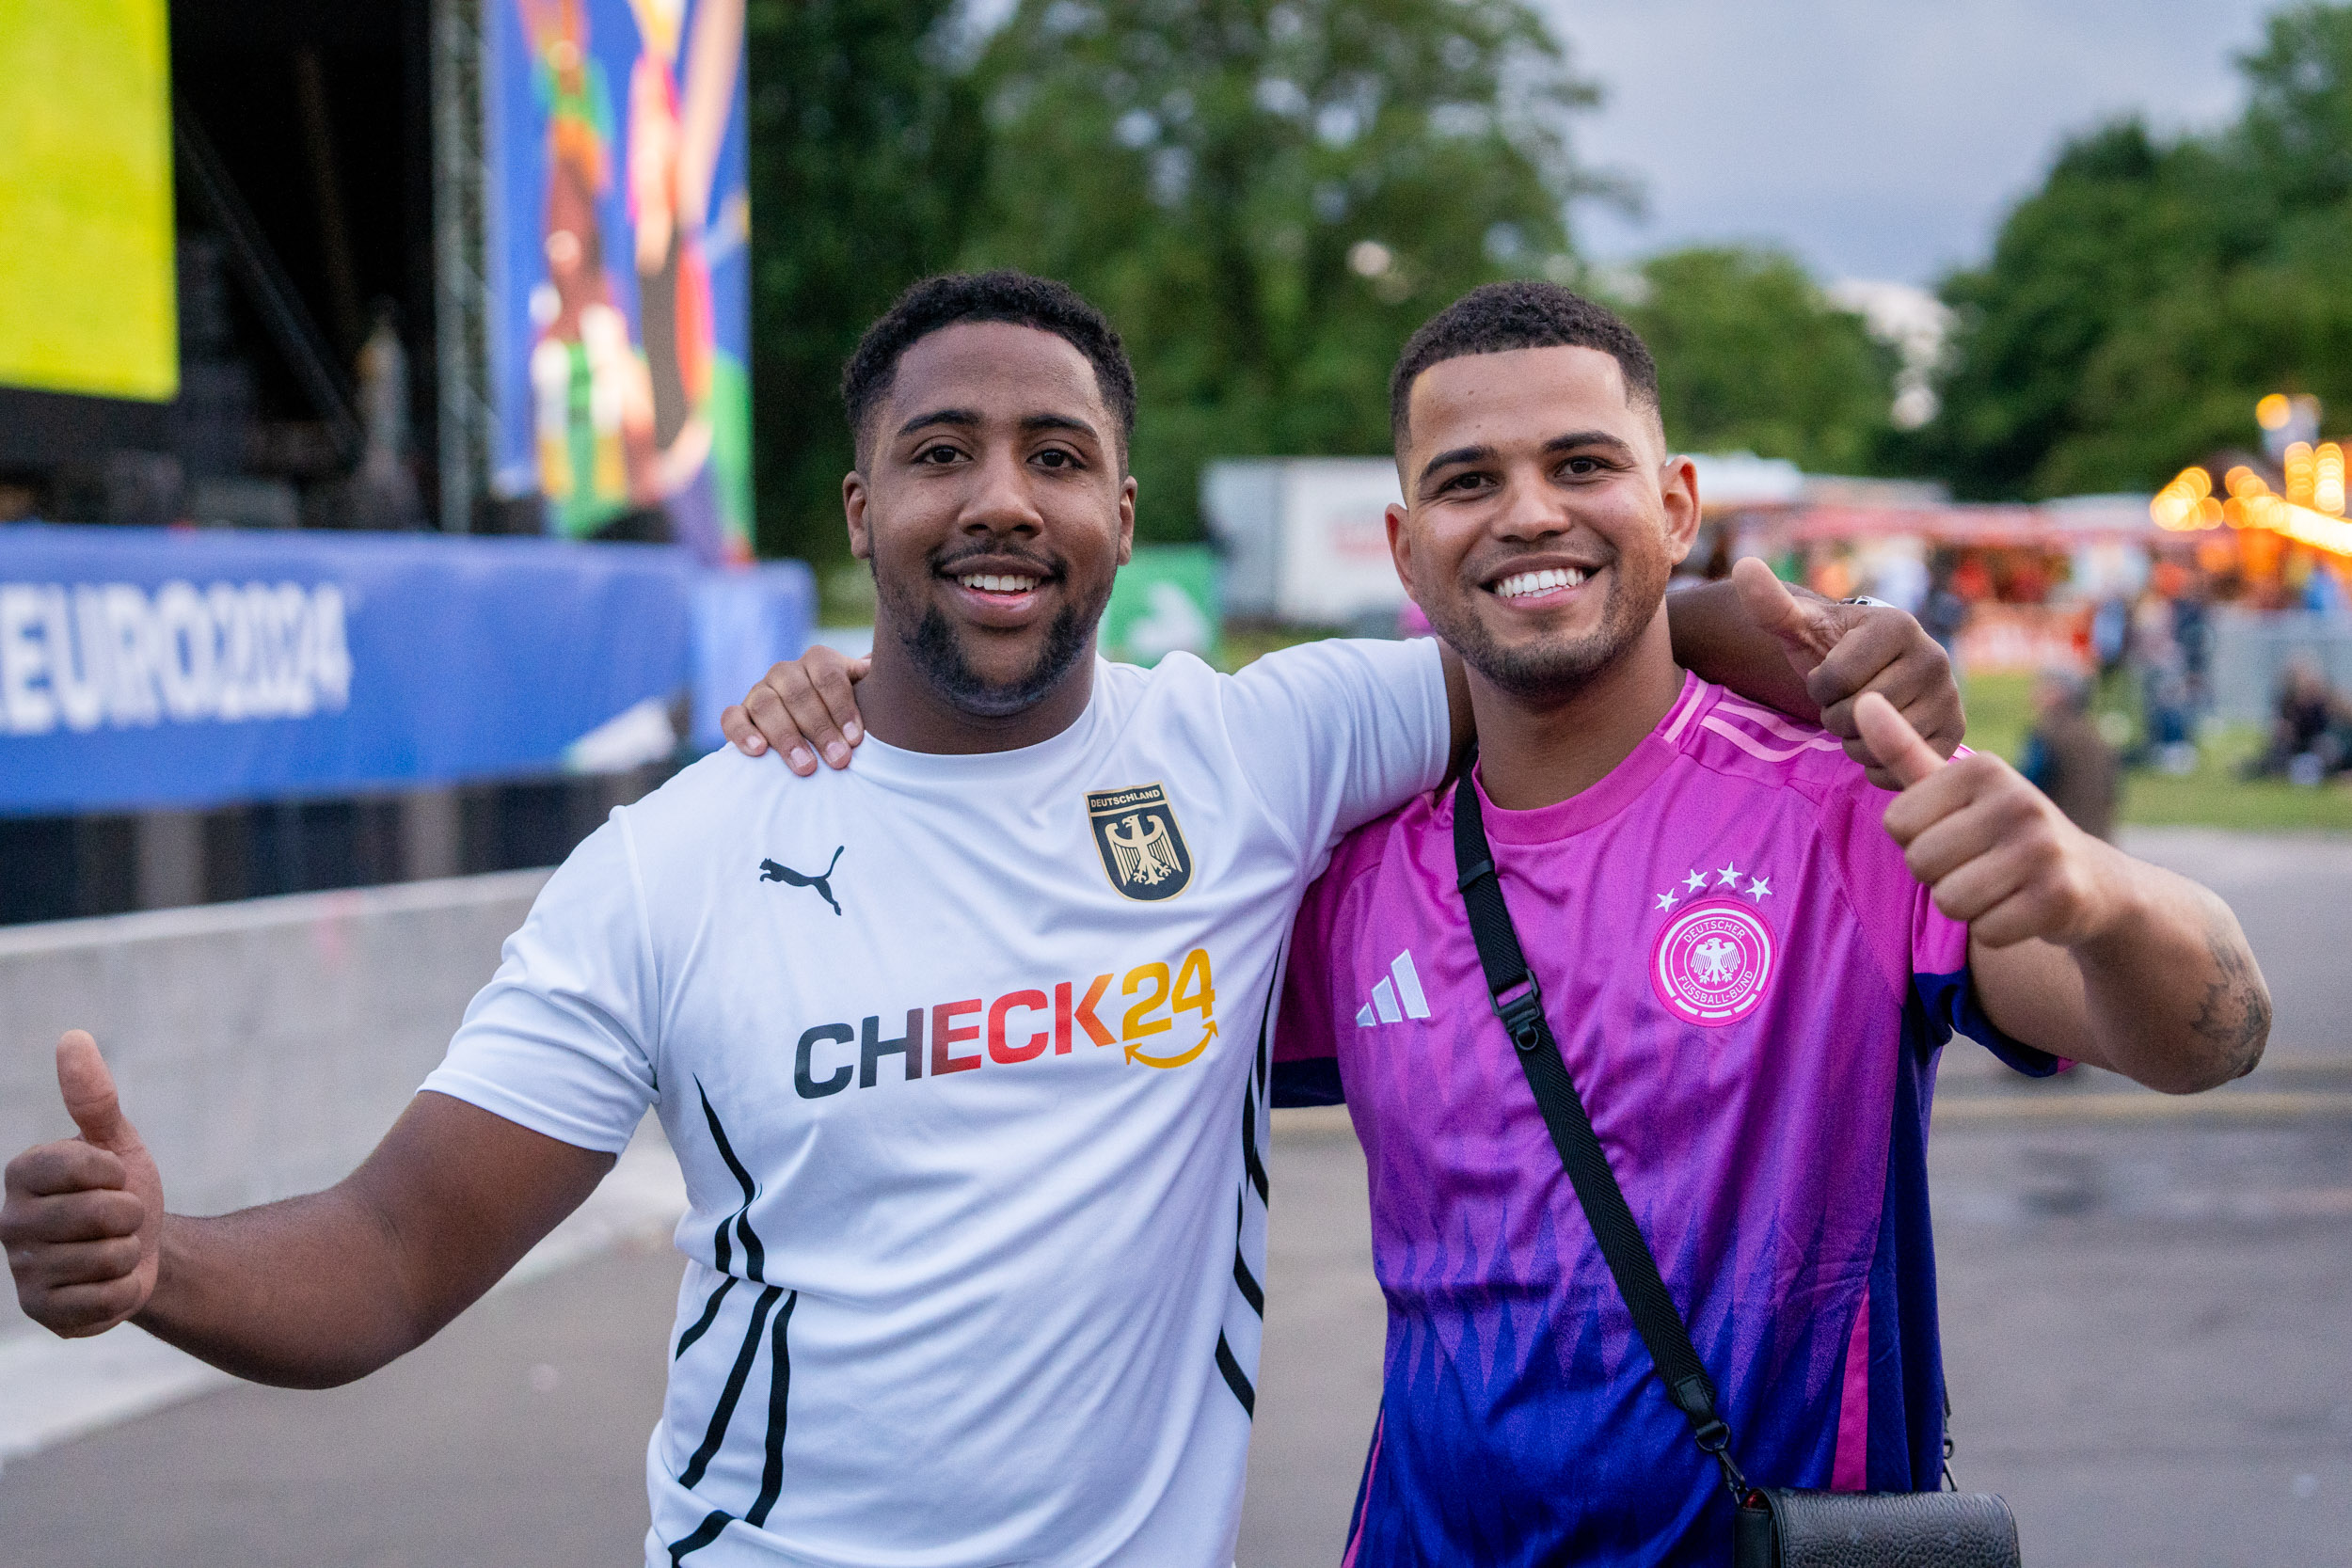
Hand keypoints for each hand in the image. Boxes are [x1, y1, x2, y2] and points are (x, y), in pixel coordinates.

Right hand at [1, 1032, 164, 1336]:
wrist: (140, 1251)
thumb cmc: (121, 1189)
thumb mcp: (116, 1141)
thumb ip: (94, 1097)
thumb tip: (73, 1037)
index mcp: (22, 1173)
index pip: (84, 1166)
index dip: (117, 1172)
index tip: (112, 1176)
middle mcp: (10, 1221)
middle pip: (101, 1215)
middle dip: (130, 1214)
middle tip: (119, 1218)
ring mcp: (22, 1270)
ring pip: (108, 1257)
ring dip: (128, 1253)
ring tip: (112, 1248)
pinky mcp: (42, 1311)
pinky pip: (107, 1300)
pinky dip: (123, 1290)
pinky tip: (107, 1282)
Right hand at [720, 646, 871, 775]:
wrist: (813, 722)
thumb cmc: (846, 712)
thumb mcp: (865, 694)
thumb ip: (874, 683)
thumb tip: (879, 667)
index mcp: (818, 661)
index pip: (828, 675)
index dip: (842, 706)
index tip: (856, 738)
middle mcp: (785, 671)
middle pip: (798, 693)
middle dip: (821, 729)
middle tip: (839, 760)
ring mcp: (759, 691)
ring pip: (766, 705)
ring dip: (787, 738)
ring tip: (807, 767)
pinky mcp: (739, 713)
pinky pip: (732, 718)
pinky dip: (742, 733)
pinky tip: (758, 752)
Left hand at [1731, 557, 1962, 788]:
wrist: (1868, 674)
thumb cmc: (1828, 649)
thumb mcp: (1799, 627)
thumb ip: (1771, 604)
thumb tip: (1743, 566)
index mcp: (1898, 625)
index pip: (1833, 680)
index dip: (1818, 687)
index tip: (1828, 674)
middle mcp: (1935, 657)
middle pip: (1857, 714)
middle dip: (1835, 715)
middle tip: (1846, 699)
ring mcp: (1950, 697)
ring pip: (1878, 744)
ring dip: (1854, 741)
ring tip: (1861, 717)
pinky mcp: (1955, 733)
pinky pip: (1901, 769)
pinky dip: (1878, 765)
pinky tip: (1877, 741)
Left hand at [1857, 693, 2126, 948]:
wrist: (2091, 880)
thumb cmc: (2002, 831)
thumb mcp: (1955, 787)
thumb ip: (1904, 749)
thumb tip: (1863, 701)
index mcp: (1984, 768)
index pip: (1896, 823)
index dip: (1917, 840)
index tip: (1957, 832)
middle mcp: (2018, 800)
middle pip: (1920, 863)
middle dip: (1939, 876)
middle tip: (1980, 864)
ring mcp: (2043, 848)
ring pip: (1949, 901)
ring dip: (1966, 905)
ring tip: (1999, 885)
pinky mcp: (2060, 897)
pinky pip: (1985, 932)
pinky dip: (1996, 930)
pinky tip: (2022, 908)